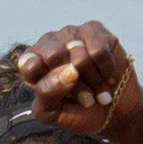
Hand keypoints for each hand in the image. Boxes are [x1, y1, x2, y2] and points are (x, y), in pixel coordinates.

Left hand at [16, 20, 140, 135]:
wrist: (114, 111)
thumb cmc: (78, 112)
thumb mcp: (53, 113)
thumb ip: (47, 93)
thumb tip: (68, 71)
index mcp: (31, 63)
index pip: (28, 64)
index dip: (45, 80)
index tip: (57, 95)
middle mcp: (49, 44)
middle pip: (54, 56)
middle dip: (73, 84)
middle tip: (84, 98)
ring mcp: (71, 34)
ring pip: (80, 56)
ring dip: (93, 81)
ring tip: (98, 91)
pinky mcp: (94, 30)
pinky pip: (99, 51)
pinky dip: (106, 71)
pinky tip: (109, 78)